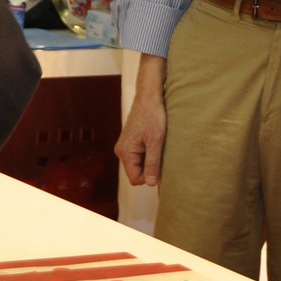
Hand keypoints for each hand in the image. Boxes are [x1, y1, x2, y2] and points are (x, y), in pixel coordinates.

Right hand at [115, 53, 166, 185]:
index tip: (159, 161)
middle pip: (137, 172)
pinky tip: (155, 139)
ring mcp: (125, 146)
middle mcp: (121, 151)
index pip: (135, 179)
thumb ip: (152, 164)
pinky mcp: (131, 141)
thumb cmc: (153, 116)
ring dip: (151, 157)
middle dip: (150, 165)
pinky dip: (149, 151)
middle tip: (159, 149)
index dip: (149, 175)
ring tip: (157, 142)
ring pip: (140, 163)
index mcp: (125, 153)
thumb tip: (150, 184)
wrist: (149, 97)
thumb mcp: (156, 142)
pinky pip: (140, 155)